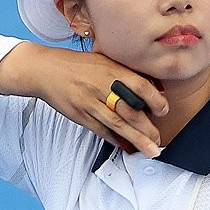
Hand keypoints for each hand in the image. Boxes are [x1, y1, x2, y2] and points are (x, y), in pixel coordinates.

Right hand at [0, 42, 168, 156]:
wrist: (45, 69)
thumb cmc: (78, 65)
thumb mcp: (105, 60)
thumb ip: (128, 74)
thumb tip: (156, 89)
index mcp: (111, 70)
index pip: (140, 86)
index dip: (155, 100)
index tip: (164, 111)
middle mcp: (101, 87)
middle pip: (130, 110)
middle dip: (148, 128)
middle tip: (159, 139)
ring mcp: (89, 103)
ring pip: (117, 124)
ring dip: (137, 139)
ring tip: (151, 150)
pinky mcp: (80, 115)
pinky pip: (101, 131)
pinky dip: (116, 140)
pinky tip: (127, 147)